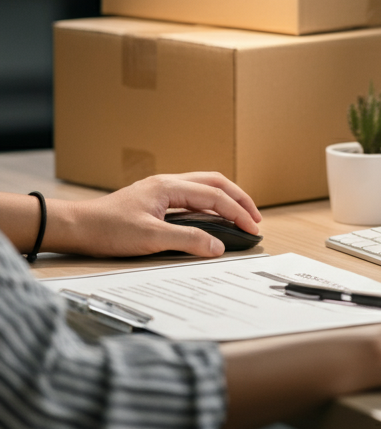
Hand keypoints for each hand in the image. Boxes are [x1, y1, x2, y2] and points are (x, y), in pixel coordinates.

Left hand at [45, 173, 261, 257]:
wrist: (76, 226)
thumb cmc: (107, 230)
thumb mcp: (150, 239)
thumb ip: (187, 241)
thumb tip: (217, 246)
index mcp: (169, 187)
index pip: (214, 196)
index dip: (237, 212)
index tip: (252, 228)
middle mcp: (168, 182)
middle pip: (215, 182)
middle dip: (239, 199)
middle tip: (255, 218)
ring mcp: (162, 189)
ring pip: (205, 186)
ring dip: (226, 198)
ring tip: (241, 214)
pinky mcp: (156, 198)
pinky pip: (193, 195)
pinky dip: (211, 203)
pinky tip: (213, 215)